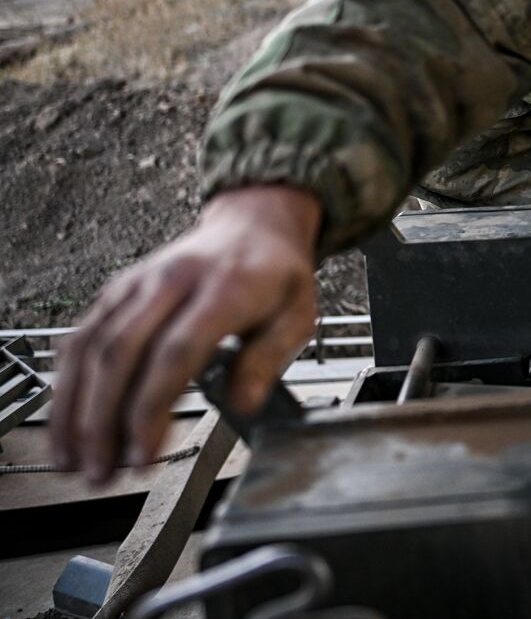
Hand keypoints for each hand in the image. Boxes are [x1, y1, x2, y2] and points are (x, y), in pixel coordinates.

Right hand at [50, 185, 322, 482]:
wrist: (253, 225)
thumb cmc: (278, 275)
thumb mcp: (298, 316)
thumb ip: (269, 360)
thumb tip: (243, 406)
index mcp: (224, 288)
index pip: (176, 352)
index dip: (152, 407)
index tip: (144, 454)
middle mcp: (172, 281)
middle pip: (121, 352)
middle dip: (103, 421)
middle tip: (103, 473)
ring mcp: (138, 284)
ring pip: (91, 346)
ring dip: (75, 409)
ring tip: (76, 461)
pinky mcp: (117, 291)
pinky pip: (81, 336)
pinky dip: (67, 383)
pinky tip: (66, 422)